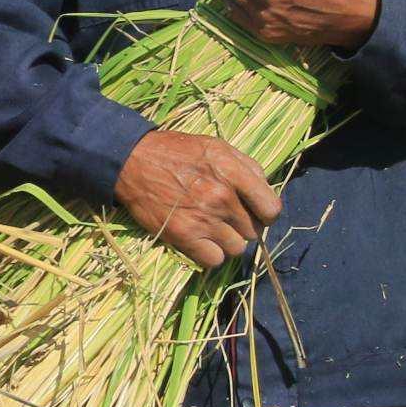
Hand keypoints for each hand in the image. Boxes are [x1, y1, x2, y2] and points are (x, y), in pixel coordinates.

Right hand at [113, 129, 281, 270]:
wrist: (134, 161)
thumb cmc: (177, 152)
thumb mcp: (217, 146)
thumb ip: (246, 166)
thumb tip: (265, 190)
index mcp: (232, 172)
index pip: (271, 209)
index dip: (266, 213)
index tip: (257, 213)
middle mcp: (221, 197)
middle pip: (253, 231)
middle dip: (244, 226)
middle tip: (228, 218)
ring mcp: (203, 219)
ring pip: (237, 248)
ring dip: (229, 241)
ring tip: (215, 229)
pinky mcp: (184, 236)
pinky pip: (214, 260)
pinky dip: (212, 254)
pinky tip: (203, 241)